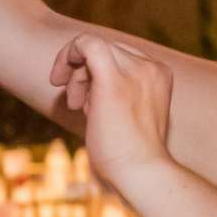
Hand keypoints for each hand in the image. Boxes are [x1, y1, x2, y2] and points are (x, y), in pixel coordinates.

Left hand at [50, 34, 174, 186]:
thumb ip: (114, 95)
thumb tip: (85, 87)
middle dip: (84, 74)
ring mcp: (135, 71)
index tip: (85, 98)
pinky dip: (68, 54)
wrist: (140, 173)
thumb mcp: (127, 116)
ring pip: (93, 48)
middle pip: (106, 50)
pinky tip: (58, 79)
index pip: (120, 55)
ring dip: (77, 76)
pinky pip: (86, 43)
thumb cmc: (130, 156)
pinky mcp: (113, 80)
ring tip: (78, 106)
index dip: (96, 72)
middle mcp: (151, 68)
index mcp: (159, 74)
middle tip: (77, 103)